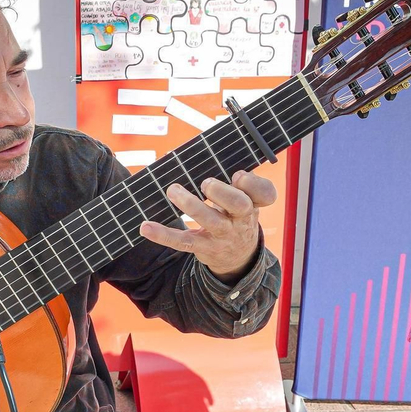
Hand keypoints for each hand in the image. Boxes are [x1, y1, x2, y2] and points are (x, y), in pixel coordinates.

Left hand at [138, 171, 276, 280]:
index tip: (237, 175)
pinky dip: (163, 234)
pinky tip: (146, 227)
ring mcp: (223, 235)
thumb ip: (228, 179)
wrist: (238, 257)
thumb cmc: (235, 215)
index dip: (252, 183)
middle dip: (222, 192)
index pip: (265, 193)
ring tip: (173, 190)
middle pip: (239, 205)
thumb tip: (183, 154)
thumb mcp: (243, 199)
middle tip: (205, 183)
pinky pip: (183, 241)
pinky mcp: (204, 248)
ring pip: (211, 221)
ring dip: (191, 205)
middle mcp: (241, 219)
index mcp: (253, 203)